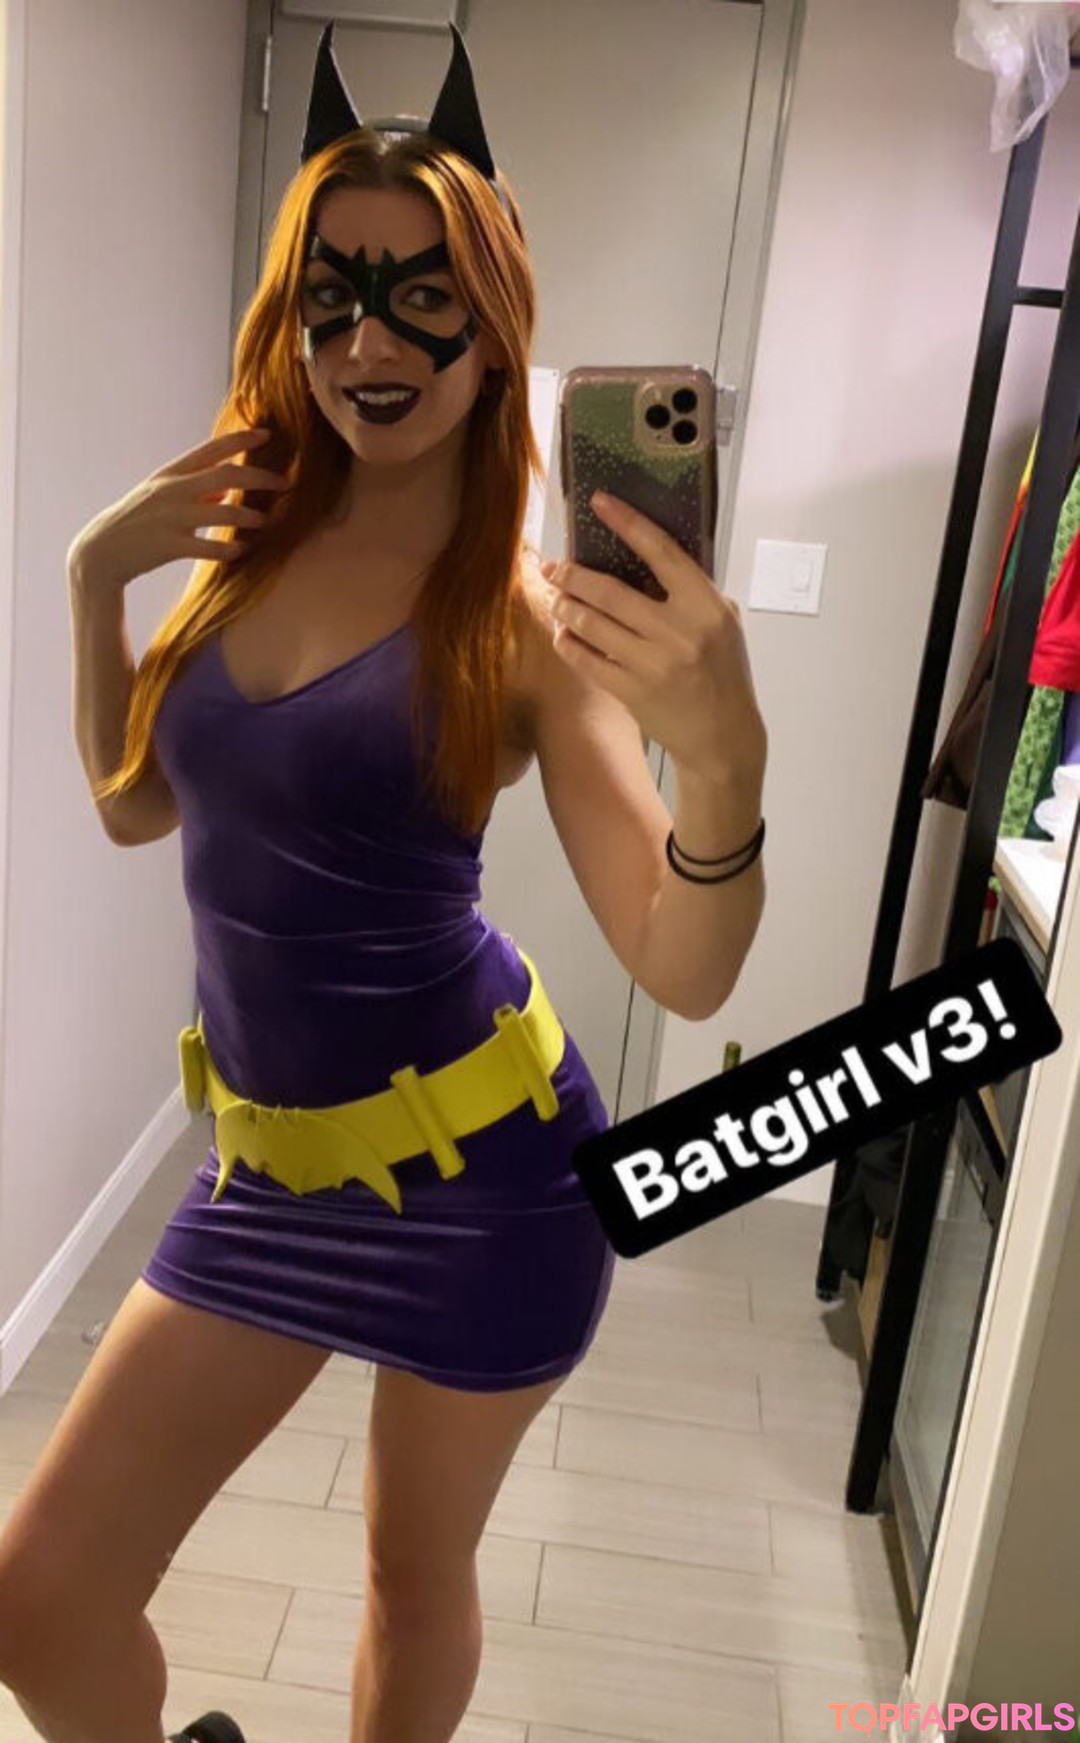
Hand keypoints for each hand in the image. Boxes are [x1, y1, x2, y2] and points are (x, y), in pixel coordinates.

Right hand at [66, 427, 290, 596]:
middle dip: (259, 477)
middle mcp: (172, 491)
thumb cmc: (139, 520)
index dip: (240, 439)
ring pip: (221, 513)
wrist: (102, 550)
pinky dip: (228, 550)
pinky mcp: (168, 546)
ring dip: (249, 517)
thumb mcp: (162, 496)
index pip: (211, 448)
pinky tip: (241, 551)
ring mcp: (170, 518)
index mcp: (171, 473)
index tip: (267, 432)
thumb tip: (228, 489)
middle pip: (224, 475)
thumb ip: (195, 490)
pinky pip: (207, 549)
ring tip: (264, 521)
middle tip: (285, 482)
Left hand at [540, 491, 766, 785]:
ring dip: (566, 608)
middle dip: (572, 575)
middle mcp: (678, 632)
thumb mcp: (723, 624)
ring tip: (557, 598)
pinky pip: (587, 660)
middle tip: (554, 567)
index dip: (627, 523)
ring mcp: (653, 664)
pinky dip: (569, 644)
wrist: (723, 736)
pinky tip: (564, 634)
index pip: (661, 552)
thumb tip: (648, 557)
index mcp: (706, 607)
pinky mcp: (632, 692)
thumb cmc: (723, 673)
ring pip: (592, 624)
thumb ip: (692, 592)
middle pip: (610, 591)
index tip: (599, 503)